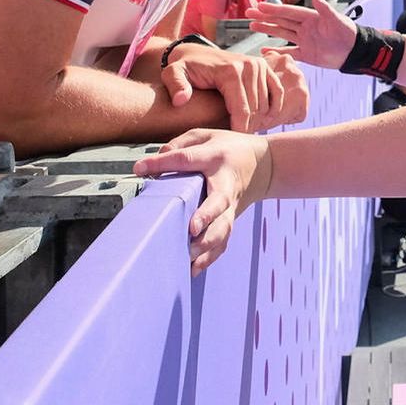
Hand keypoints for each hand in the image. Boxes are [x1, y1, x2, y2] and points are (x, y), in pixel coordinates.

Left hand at [133, 129, 271, 273]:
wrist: (266, 165)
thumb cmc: (230, 149)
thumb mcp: (208, 135)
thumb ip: (181, 143)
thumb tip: (157, 159)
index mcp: (216, 158)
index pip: (187, 159)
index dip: (163, 163)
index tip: (139, 169)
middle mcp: (226, 185)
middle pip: (218, 201)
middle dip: (206, 215)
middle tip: (191, 228)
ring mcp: (231, 206)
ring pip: (223, 228)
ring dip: (208, 244)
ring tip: (189, 255)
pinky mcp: (231, 220)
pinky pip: (223, 242)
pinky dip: (209, 258)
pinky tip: (193, 269)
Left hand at [161, 41, 306, 132]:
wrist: (194, 53)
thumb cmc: (183, 68)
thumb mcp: (172, 74)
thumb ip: (175, 86)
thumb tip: (181, 100)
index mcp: (231, 71)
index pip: (242, 111)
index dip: (239, 131)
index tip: (230, 143)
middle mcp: (249, 66)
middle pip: (256, 110)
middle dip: (248, 127)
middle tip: (236, 140)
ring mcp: (259, 65)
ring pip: (266, 104)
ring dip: (259, 120)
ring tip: (244, 130)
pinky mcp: (265, 67)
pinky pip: (277, 92)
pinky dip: (273, 108)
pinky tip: (262, 119)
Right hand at [247, 0, 356, 69]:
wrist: (355, 52)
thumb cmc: (348, 33)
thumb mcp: (336, 19)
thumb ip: (324, 8)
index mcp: (310, 17)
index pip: (288, 12)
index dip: (273, 9)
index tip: (259, 6)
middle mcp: (304, 27)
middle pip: (280, 21)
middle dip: (264, 17)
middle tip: (248, 13)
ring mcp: (304, 40)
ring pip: (281, 34)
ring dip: (267, 30)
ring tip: (252, 26)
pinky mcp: (306, 54)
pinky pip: (289, 52)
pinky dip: (277, 51)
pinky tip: (264, 50)